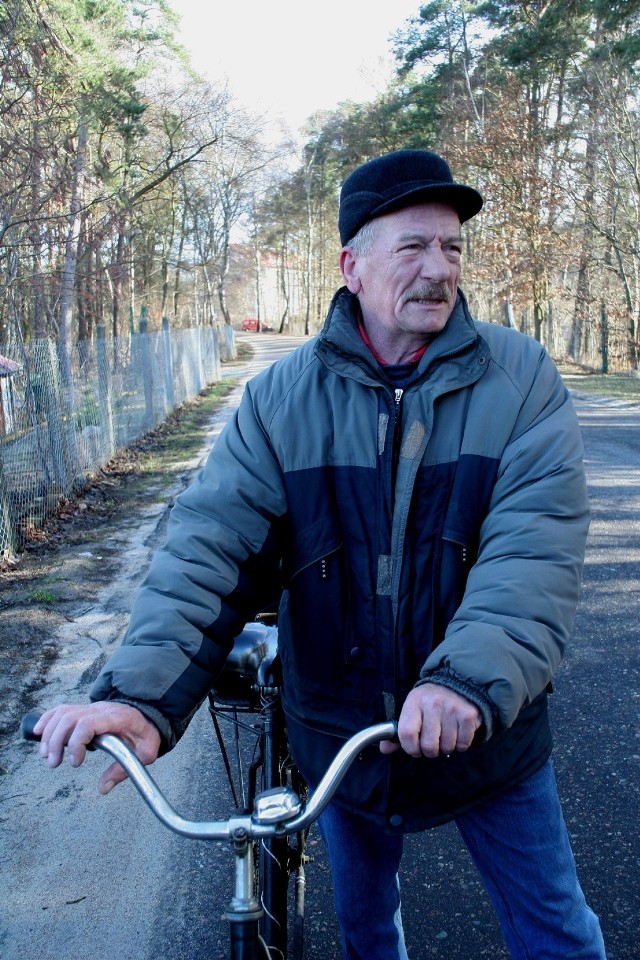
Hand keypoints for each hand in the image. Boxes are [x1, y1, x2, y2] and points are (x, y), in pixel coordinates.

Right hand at [34, 702, 160, 793]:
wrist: (149, 714)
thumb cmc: (147, 733)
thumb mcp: (146, 752)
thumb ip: (124, 769)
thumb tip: (103, 788)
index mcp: (116, 718)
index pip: (88, 723)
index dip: (76, 743)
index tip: (74, 763)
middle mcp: (100, 710)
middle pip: (69, 718)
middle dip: (56, 742)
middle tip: (54, 764)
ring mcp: (91, 708)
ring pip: (63, 713)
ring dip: (49, 734)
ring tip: (47, 756)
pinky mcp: (85, 710)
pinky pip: (62, 709)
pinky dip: (48, 719)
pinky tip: (38, 733)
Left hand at [379, 683, 480, 758]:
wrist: (456, 682)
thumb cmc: (430, 702)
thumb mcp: (412, 709)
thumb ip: (398, 731)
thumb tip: (385, 749)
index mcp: (414, 701)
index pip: (406, 734)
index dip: (410, 748)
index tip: (414, 749)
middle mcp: (433, 703)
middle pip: (429, 745)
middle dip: (430, 751)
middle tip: (432, 743)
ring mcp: (452, 708)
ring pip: (447, 747)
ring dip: (446, 747)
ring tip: (445, 735)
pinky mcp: (469, 714)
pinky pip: (463, 744)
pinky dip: (460, 745)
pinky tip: (456, 733)